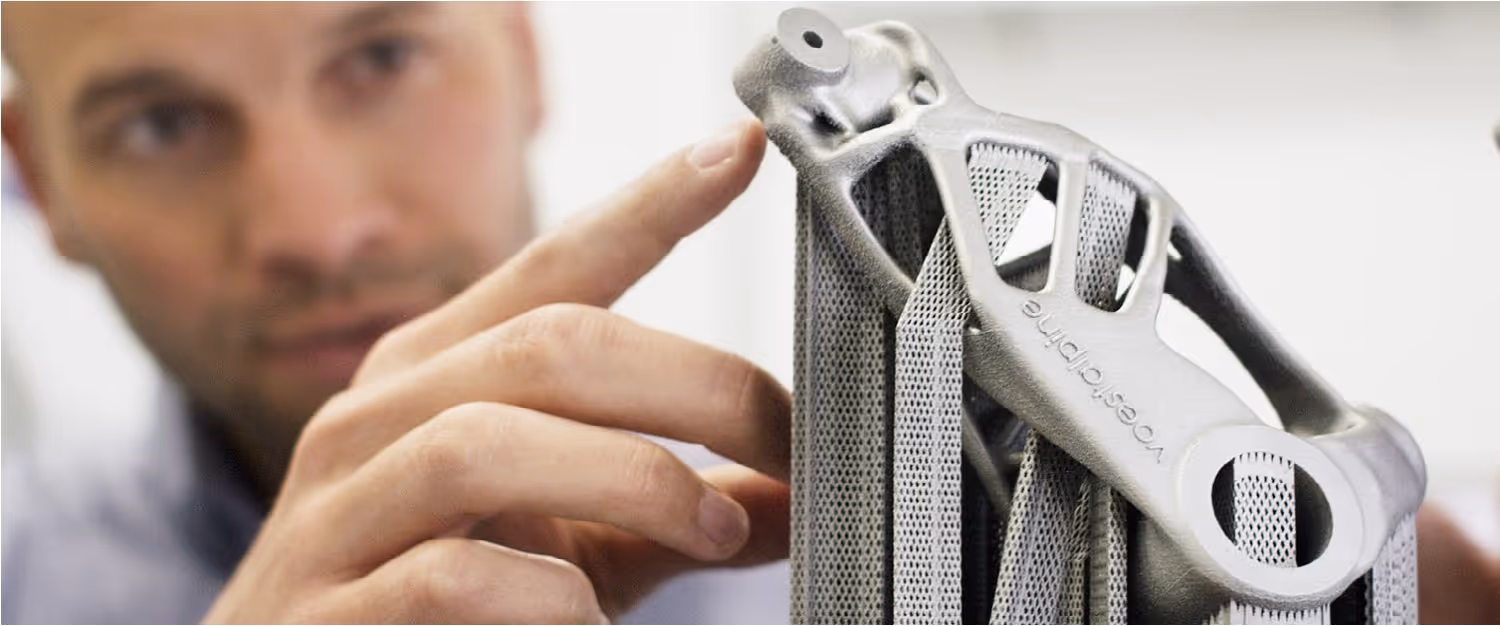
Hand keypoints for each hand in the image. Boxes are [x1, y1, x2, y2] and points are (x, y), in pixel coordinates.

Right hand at [204, 120, 788, 622]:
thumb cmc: (440, 607)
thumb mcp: (572, 540)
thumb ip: (673, 509)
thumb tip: (798, 491)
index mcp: (440, 372)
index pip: (555, 266)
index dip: (651, 203)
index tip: (739, 150)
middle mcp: (379, 416)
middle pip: (552, 344)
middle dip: (694, 386)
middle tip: (786, 442)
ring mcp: (339, 511)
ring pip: (484, 442)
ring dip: (632, 480)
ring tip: (710, 531)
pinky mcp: (329, 612)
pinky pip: (447, 577)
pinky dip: (545, 594)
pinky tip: (587, 616)